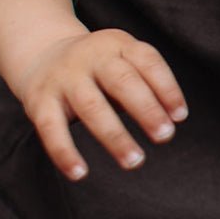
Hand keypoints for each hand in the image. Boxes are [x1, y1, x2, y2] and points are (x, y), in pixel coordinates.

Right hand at [16, 28, 188, 180]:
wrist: (42, 54)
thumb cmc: (98, 68)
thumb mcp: (121, 63)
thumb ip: (143, 85)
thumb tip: (169, 121)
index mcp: (118, 44)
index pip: (148, 61)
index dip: (167, 88)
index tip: (180, 117)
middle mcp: (91, 56)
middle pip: (122, 81)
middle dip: (146, 110)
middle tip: (165, 137)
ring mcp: (65, 78)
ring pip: (92, 107)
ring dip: (115, 136)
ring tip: (135, 161)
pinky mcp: (39, 100)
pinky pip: (51, 129)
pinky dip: (65, 152)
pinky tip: (80, 174)